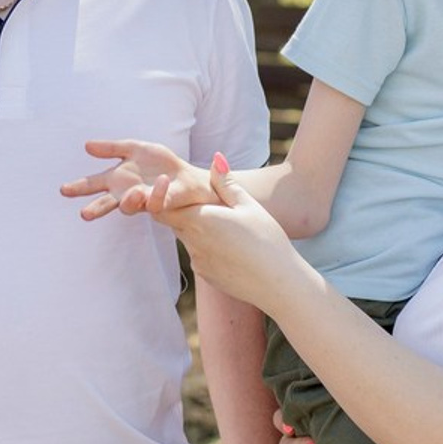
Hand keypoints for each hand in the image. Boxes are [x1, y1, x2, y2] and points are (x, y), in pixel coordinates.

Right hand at [61, 138, 202, 219]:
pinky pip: (156, 202)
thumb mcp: (133, 148)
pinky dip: (159, 192)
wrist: (185, 175)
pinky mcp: (161, 203)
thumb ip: (111, 148)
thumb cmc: (158, 164)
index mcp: (116, 179)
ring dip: (129, 201)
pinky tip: (163, 180)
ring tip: (134, 193)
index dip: (79, 187)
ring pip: (129, 208)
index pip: (94, 184)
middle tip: (84, 214)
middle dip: (96, 208)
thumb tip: (86, 145)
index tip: (63, 190)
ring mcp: (142, 200)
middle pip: (106, 203)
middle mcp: (125, 193)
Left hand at [144, 155, 295, 312]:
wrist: (280, 285)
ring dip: (199, 230)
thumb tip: (215, 158)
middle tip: (213, 206)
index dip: (164, 197)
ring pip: (188, 239)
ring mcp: (197, 261)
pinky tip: (233, 248)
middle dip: (186, 211)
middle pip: (174, 221)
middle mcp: (192, 242)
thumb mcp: (249, 206)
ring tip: (229, 229)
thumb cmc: (267, 241)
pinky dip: (209, 248)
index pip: (162, 207)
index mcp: (198, 220)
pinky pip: (199, 256)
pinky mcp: (205, 275)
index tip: (178, 190)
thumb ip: (226, 183)